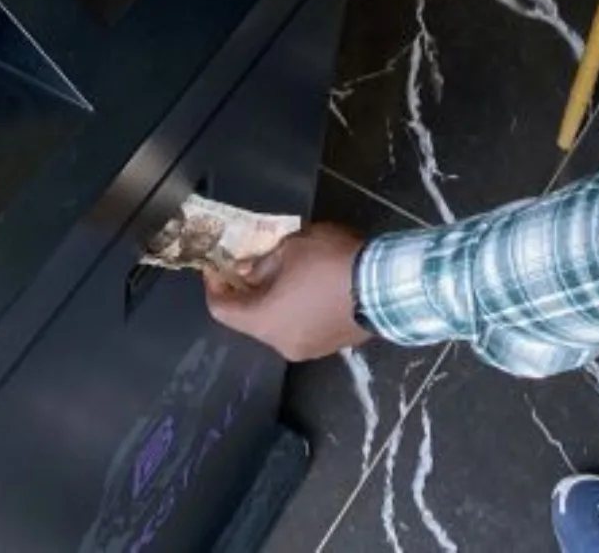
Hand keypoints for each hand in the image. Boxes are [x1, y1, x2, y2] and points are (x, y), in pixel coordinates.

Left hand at [204, 223, 372, 361]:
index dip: (214, 287)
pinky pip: (302, 327)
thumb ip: (261, 263)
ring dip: (274, 301)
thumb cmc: (329, 263)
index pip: (222, 311)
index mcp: (264, 322)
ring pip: (278, 325)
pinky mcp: (331, 346)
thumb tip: (247, 272)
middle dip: (246, 293)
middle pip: (250, 320)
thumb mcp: (290, 249)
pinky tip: (310, 288)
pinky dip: (297, 310)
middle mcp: (281, 344)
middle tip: (250, 265)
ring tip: (285, 274)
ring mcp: (308, 349)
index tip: (215, 267)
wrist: (384, 286)